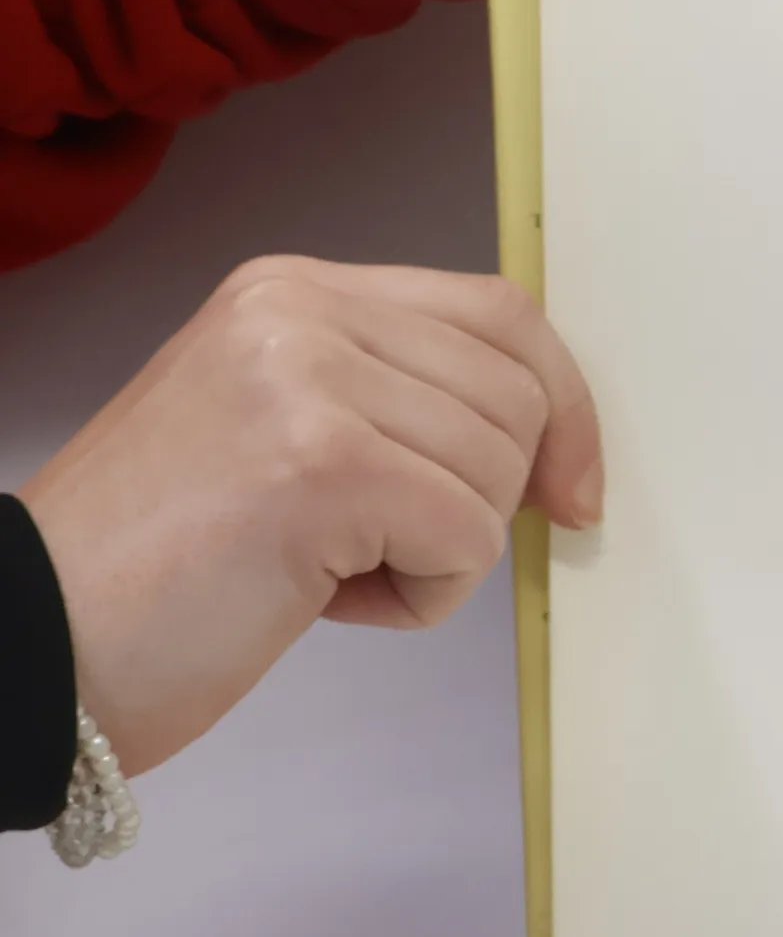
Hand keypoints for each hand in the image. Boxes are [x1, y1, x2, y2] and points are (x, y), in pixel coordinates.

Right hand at [18, 258, 600, 777]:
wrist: (31, 647)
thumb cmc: (161, 566)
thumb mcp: (281, 432)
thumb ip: (394, 399)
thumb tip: (550, 446)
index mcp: (294, 289)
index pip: (499, 313)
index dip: (563, 402)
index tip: (574, 487)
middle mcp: (301, 309)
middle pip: (517, 394)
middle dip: (482, 498)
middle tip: (372, 549)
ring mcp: (309, 379)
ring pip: (499, 471)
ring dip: (441, 554)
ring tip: (326, 570)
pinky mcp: (322, 464)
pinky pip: (469, 540)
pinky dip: (422, 597)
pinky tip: (326, 602)